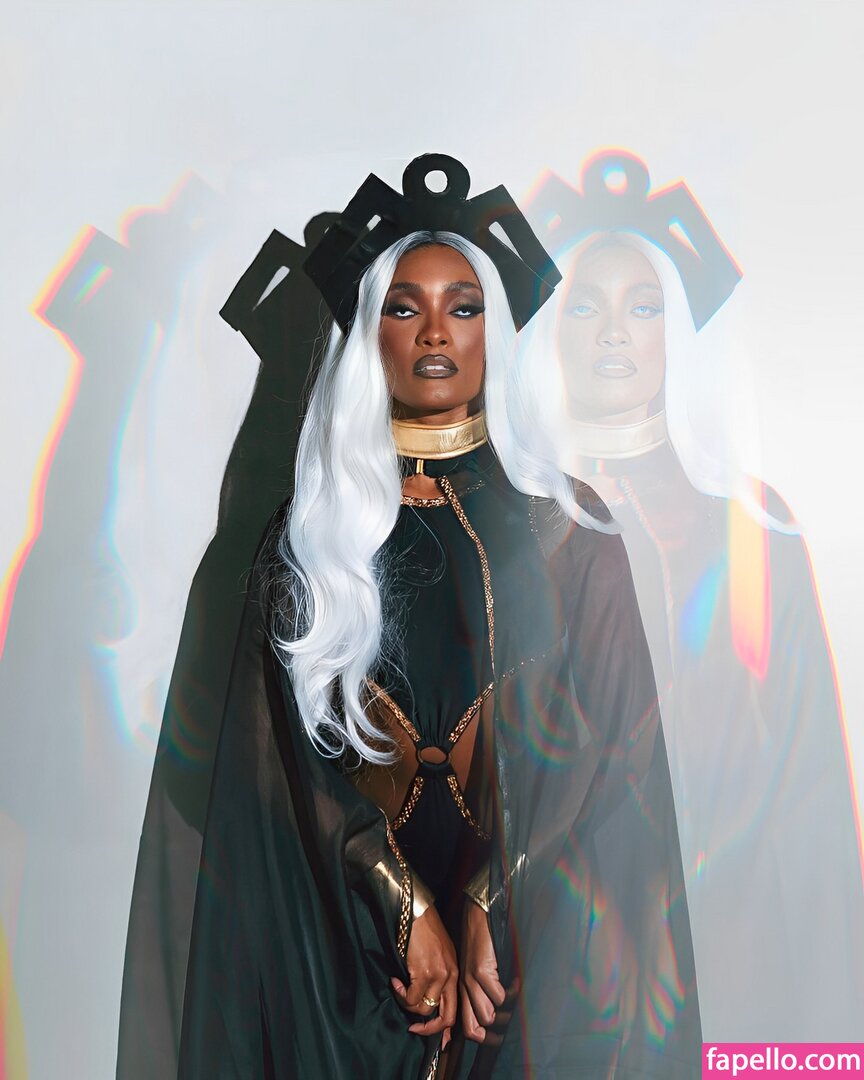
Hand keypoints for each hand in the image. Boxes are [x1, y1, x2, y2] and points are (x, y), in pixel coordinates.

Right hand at [391, 904, 457, 1044]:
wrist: (416, 911)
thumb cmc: (424, 929)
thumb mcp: (438, 953)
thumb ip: (437, 975)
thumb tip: (425, 998)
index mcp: (455, 972)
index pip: (455, 1008)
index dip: (444, 1027)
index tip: (432, 1035)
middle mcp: (451, 976)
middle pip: (446, 1017)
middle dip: (429, 1030)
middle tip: (414, 1028)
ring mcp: (439, 975)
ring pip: (424, 1009)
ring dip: (407, 1005)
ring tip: (399, 989)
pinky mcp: (425, 972)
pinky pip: (410, 997)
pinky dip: (400, 994)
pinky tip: (395, 981)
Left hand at [459, 897, 505, 1042]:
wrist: (478, 915)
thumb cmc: (482, 942)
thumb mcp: (477, 969)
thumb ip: (483, 990)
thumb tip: (499, 1013)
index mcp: (462, 990)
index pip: (467, 1028)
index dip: (483, 1039)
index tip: (499, 1038)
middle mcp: (463, 988)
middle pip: (473, 1030)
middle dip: (494, 1033)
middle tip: (509, 1020)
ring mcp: (471, 980)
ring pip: (488, 1016)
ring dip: (505, 1011)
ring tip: (513, 996)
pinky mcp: (481, 970)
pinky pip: (499, 997)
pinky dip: (511, 993)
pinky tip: (515, 981)